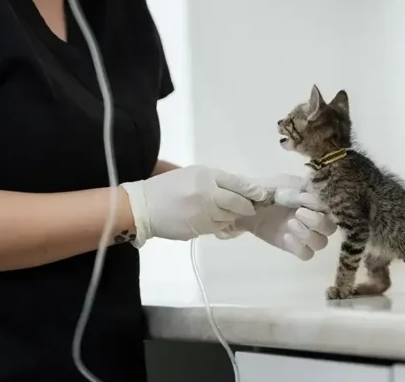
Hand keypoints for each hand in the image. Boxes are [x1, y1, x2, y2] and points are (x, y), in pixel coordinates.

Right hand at [119, 165, 268, 245]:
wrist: (143, 207)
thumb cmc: (167, 187)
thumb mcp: (191, 175)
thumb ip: (214, 181)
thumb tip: (238, 189)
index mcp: (205, 176)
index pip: (236, 183)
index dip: (252, 190)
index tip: (261, 194)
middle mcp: (207, 194)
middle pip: (237, 203)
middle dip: (246, 207)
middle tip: (251, 208)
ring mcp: (202, 214)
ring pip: (228, 218)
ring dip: (232, 217)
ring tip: (230, 214)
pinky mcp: (197, 230)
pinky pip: (215, 228)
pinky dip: (219, 225)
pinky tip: (215, 222)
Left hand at [219, 175, 337, 260]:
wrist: (245, 204)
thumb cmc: (266, 190)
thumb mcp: (284, 182)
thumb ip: (301, 187)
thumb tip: (314, 192)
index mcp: (314, 201)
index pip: (330, 207)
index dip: (319, 204)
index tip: (301, 198)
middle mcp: (313, 218)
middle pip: (330, 229)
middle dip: (317, 221)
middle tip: (298, 213)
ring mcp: (303, 233)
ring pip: (321, 243)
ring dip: (308, 234)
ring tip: (290, 224)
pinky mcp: (292, 246)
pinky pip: (306, 254)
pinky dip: (300, 247)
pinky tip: (286, 236)